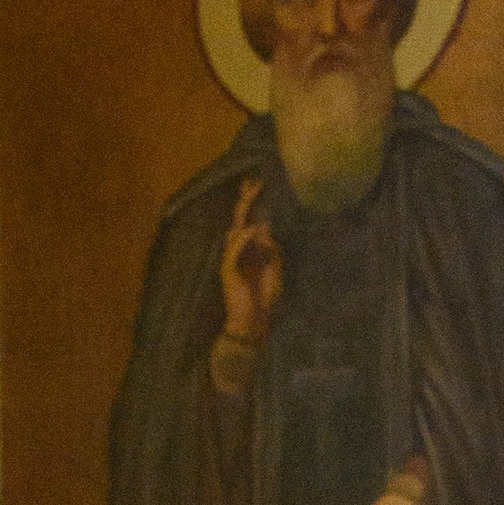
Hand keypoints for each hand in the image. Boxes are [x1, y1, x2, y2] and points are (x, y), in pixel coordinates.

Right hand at [219, 172, 283, 350]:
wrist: (254, 322)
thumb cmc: (264, 298)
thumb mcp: (275, 269)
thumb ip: (271, 249)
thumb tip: (264, 226)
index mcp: (250, 249)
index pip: (251, 220)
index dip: (254, 203)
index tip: (260, 184)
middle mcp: (239, 250)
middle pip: (240, 219)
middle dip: (247, 200)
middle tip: (254, 181)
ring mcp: (232, 259)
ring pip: (235, 230)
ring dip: (246, 213)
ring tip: (252, 195)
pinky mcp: (228, 270)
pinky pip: (234, 249)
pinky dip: (243, 238)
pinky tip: (253, 229)